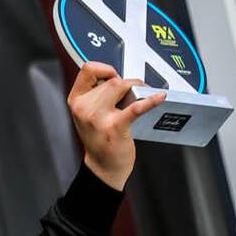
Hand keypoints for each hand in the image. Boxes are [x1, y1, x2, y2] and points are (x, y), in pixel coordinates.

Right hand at [67, 62, 165, 189]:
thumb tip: (118, 79)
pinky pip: (135, 106)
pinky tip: (159, 97)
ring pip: (122, 87)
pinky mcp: (115, 127)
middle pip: (110, 80)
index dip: (104, 69)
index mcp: (76, 100)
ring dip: (138, 89)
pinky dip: (150, 100)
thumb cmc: (99, 140)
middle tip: (136, 91)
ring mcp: (98, 117)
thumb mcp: (86, 113)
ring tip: (144, 96)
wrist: (103, 167)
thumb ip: (95, 94)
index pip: (88, 69)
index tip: (114, 76)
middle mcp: (84, 107)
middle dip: (128, 83)